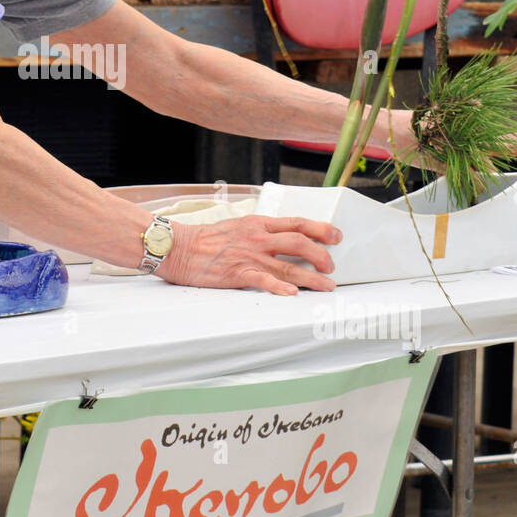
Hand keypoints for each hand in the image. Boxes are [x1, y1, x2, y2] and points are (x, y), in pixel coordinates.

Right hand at [158, 215, 340, 294]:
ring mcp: (248, 256)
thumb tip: (283, 238)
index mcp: (258, 224)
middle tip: (332, 266)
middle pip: (299, 242)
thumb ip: (261, 231)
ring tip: (327, 286)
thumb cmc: (207, 239)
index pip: (296, 223)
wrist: (179, 247)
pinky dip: (279, 286)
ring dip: (312, 278)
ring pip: (288, 265)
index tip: (336, 236)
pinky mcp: (237, 274)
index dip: (321, 229)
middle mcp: (257, 238)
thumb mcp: (238, 226)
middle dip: (321, 255)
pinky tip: (292, 293)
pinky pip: (262, 280)